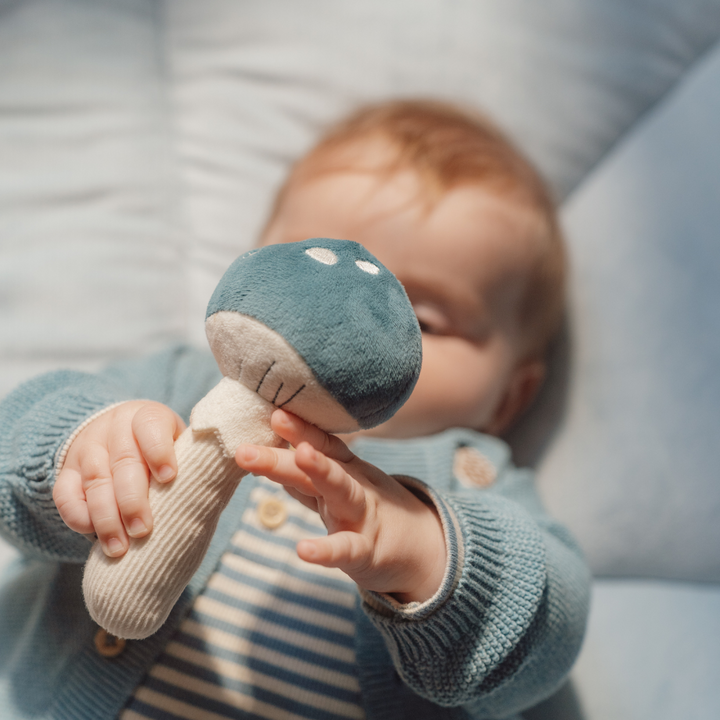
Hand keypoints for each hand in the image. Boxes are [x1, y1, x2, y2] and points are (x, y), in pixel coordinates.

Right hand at [53, 401, 185, 557]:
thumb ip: (198, 456)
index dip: (159, 451)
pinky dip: (78, 517)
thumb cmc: (160, 446)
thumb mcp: (180, 442)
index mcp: (147, 417)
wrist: (115, 433)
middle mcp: (115, 428)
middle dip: (132, 500)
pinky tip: (92, 535)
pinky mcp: (66, 471)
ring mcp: (87, 449)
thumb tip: (237, 467)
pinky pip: (65, 495)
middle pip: (122, 462)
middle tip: (144, 529)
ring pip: (94, 481)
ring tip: (120, 548)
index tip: (170, 478)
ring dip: (106, 518)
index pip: (150, 426)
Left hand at [235, 409, 445, 602]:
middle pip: (318, 464)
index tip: (273, 413)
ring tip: (299, 454)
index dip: (299, 429)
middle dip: (282, 455)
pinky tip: (303, 550)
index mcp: (344, 471)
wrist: (420, 551)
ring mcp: (361, 516)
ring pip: (340, 490)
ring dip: (320, 470)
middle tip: (245, 449)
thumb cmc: (368, 516)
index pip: (321, 444)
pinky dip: (326, 551)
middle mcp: (352, 486)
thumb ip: (306, 476)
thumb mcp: (340, 491)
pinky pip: (346, 549)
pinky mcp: (366, 552)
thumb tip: (267, 454)